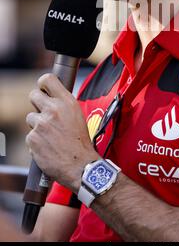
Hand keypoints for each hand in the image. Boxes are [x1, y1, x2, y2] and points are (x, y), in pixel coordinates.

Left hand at [26, 73, 98, 192]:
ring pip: (31, 118)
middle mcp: (53, 110)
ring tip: (51, 136)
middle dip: (37, 103)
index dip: (43, 83)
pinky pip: (30, 135)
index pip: (47, 79)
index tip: (43, 89)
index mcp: (67, 102)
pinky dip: (36, 141)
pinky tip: (48, 146)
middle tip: (44, 114)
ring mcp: (41, 124)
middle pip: (33, 95)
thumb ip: (64, 105)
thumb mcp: (77, 115)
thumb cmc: (81, 142)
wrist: (80, 165)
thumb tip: (53, 98)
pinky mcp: (33, 138)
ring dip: (38, 125)